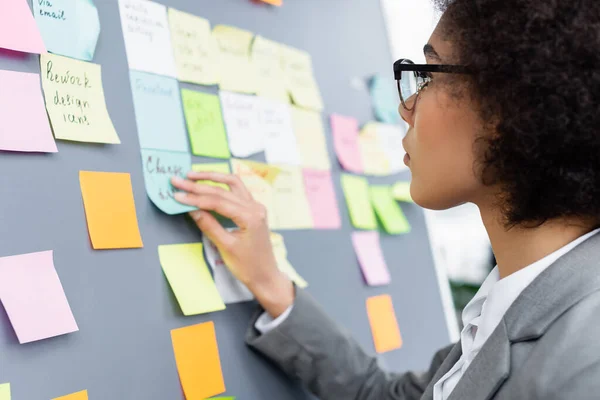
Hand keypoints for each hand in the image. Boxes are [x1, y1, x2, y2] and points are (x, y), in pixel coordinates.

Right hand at [171, 172, 293, 316]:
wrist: (265, 276)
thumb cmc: (248, 267)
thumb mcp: (225, 247)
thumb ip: (209, 225)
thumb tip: (191, 209)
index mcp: (250, 217)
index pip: (218, 202)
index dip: (195, 198)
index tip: (177, 194)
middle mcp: (255, 207)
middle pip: (223, 190)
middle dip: (198, 185)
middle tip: (178, 180)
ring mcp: (256, 207)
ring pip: (232, 185)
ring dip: (212, 178)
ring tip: (192, 175)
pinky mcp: (254, 210)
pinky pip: (237, 191)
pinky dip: (222, 185)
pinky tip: (209, 182)